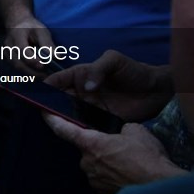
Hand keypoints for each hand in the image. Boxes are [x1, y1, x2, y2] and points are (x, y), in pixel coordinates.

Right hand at [3, 15, 53, 75]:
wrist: (17, 24)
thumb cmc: (31, 27)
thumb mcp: (41, 31)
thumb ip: (48, 44)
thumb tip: (57, 58)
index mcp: (16, 35)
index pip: (22, 50)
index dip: (32, 60)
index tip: (43, 66)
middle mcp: (8, 45)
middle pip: (18, 63)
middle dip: (33, 72)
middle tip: (47, 76)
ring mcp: (6, 53)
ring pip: (17, 68)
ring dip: (31, 75)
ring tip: (44, 76)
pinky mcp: (8, 59)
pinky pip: (17, 69)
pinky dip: (27, 73)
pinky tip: (37, 74)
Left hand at [43, 115, 186, 193]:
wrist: (160, 189)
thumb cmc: (147, 158)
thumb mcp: (136, 131)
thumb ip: (120, 129)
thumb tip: (121, 135)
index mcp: (91, 144)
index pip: (64, 129)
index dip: (52, 119)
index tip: (43, 112)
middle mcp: (87, 163)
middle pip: (88, 149)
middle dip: (101, 147)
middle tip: (121, 147)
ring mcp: (94, 181)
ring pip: (98, 166)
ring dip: (109, 163)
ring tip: (131, 163)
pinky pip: (106, 180)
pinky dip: (115, 176)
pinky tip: (131, 175)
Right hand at [45, 50, 172, 121]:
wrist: (158, 91)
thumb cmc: (135, 71)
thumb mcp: (115, 61)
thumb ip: (98, 69)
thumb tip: (86, 87)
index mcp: (81, 74)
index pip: (58, 80)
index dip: (45, 86)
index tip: (35, 94)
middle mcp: (82, 91)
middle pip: (59, 99)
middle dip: (48, 104)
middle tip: (41, 111)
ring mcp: (91, 107)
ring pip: (69, 113)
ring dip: (61, 118)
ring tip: (53, 123)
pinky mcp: (102, 120)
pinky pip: (85, 125)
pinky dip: (78, 129)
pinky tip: (72, 133)